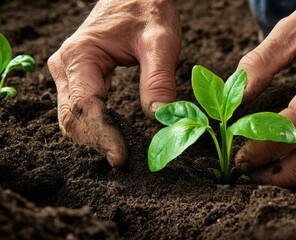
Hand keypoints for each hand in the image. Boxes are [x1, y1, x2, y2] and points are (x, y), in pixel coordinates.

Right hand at [48, 0, 180, 166]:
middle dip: (97, 141)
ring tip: (122, 151)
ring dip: (95, 137)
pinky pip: (81, 108)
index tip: (121, 158)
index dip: (102, 135)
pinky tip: (116, 135)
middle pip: (72, 117)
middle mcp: (67, 66)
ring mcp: (69, 73)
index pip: (85, 106)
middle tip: (125, 160)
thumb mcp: (160, 41)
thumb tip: (160, 118)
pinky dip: (96, 126)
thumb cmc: (146, 8)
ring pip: (72, 117)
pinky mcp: (79, 77)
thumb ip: (158, 79)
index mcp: (81, 55)